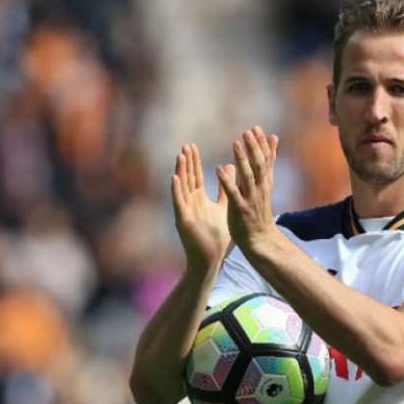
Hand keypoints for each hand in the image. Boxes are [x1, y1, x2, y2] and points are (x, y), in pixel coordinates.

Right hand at [171, 144, 229, 271]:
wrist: (210, 258)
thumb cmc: (215, 236)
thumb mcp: (222, 208)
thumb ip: (223, 190)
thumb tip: (229, 171)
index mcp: (198, 199)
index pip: (195, 176)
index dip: (193, 162)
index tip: (192, 146)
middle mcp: (189, 203)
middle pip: (187, 178)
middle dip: (187, 162)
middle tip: (186, 145)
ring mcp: (185, 211)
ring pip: (182, 188)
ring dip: (180, 172)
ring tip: (180, 156)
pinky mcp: (182, 220)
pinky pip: (178, 203)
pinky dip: (176, 190)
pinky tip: (174, 178)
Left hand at [216, 126, 279, 253]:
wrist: (260, 239)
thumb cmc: (259, 210)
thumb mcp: (266, 183)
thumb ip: (268, 162)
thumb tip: (274, 138)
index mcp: (265, 182)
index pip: (266, 160)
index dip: (262, 145)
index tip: (256, 128)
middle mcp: (260, 188)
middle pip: (259, 165)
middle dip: (254, 148)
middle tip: (248, 131)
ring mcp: (250, 198)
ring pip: (248, 176)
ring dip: (242, 160)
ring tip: (236, 143)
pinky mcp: (240, 209)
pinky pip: (233, 193)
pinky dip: (226, 180)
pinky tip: (218, 169)